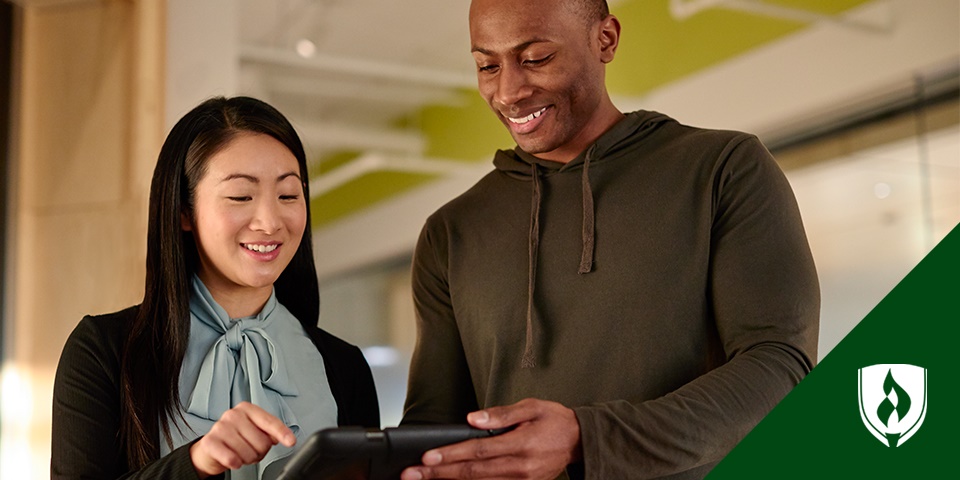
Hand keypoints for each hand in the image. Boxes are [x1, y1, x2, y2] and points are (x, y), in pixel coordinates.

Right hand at [189, 401, 294, 477]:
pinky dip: (236, 463)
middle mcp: (233, 414)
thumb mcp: (254, 430)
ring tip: (240, 454)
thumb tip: (283, 437)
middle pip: (261, 442)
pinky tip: (233, 459)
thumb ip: (269, 431)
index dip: (282, 433)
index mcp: (247, 409)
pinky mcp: (210, 442)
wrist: (211, 448)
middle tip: (250, 450)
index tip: (291, 441)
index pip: (269, 421)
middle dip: (259, 452)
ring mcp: (220, 427)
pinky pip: (232, 458)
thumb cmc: (236, 438)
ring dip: (247, 459)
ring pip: (248, 453)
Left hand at [400, 398, 581, 479]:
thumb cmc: (555, 421)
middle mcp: (520, 468)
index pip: (479, 451)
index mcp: (522, 445)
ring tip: (425, 479)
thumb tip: (474, 419)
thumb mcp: (532, 407)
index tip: (428, 457)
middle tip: (413, 474)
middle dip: (440, 474)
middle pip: (473, 473)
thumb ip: (502, 415)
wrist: (580, 441)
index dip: (451, 455)